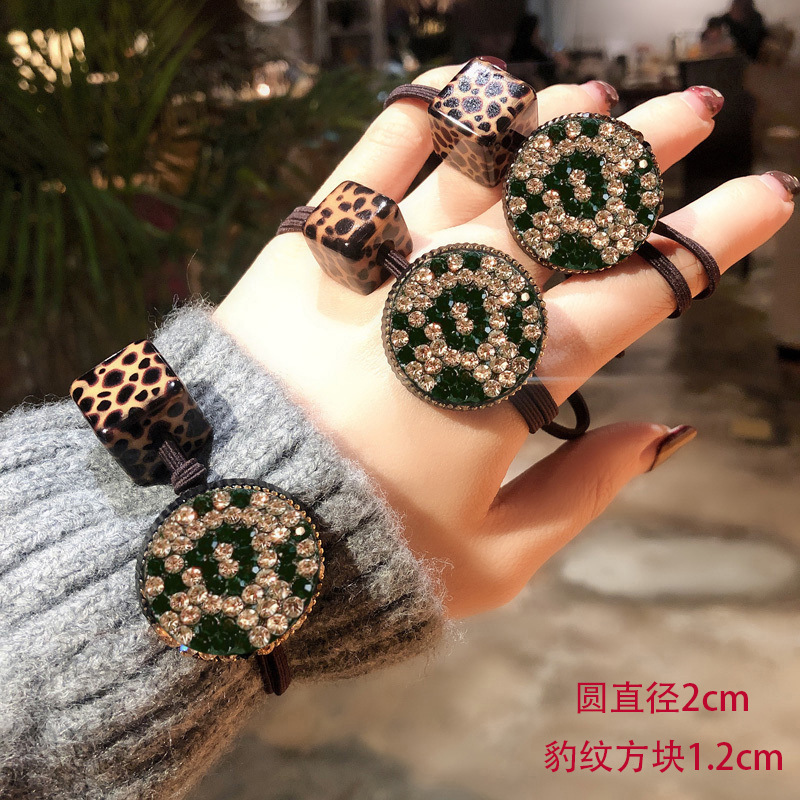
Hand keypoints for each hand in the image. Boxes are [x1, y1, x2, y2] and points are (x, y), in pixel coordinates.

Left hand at [214, 68, 795, 617]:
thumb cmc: (365, 561)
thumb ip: (588, 491)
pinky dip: (424, 116)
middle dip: (645, 151)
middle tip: (697, 110)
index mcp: (512, 381)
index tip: (767, 197)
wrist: (225, 542)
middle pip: (570, 207)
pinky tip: (464, 87)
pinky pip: (373, 159)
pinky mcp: (308, 251)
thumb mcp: (495, 559)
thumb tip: (667, 433)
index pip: (639, 291)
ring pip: (484, 168)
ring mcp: (382, 267)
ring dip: (547, 127)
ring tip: (593, 100)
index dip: (712, 242)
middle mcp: (456, 304)